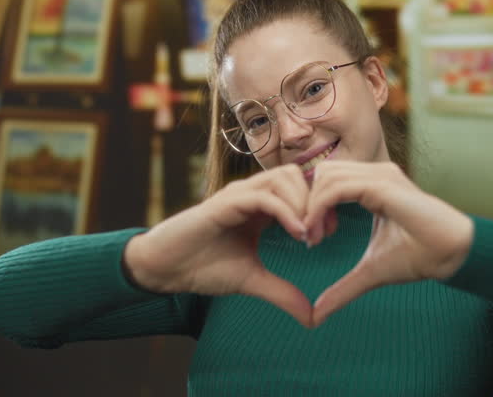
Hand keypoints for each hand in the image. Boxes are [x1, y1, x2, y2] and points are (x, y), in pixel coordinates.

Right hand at [124, 164, 313, 326]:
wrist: (164, 269)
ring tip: (308, 235)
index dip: (318, 206)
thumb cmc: (203, 268)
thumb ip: (282, 292)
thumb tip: (313, 318)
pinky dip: (286, 211)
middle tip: (321, 234)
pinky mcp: (225, 203)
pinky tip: (298, 234)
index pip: (299, 188)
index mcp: (259, 206)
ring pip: (283, 178)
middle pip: (296, 175)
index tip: (328, 233)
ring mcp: (237, 195)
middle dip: (315, 201)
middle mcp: (250, 193)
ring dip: (303, 203)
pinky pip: (264, 196)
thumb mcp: (252, 281)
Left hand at [303, 161, 473, 326]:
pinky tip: (323, 233)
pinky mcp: (383, 185)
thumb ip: (343, 287)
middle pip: (322, 173)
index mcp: (372, 185)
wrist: (451, 254)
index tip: (313, 238)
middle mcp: (375, 174)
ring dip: (311, 207)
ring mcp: (380, 176)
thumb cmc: (419, 256)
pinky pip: (337, 188)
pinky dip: (320, 208)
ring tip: (317, 238)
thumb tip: (317, 315)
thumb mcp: (370, 271)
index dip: (312, 205)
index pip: (328, 179)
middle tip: (311, 238)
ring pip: (326, 176)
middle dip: (307, 203)